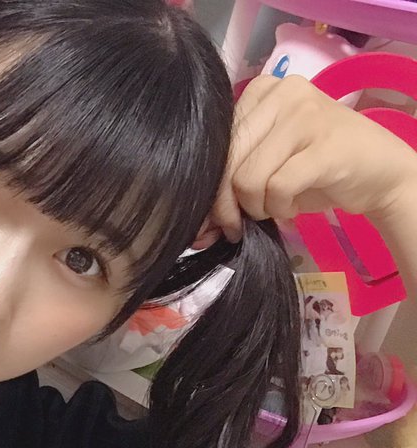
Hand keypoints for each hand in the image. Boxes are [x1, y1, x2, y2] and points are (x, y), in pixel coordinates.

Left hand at [207, 74, 416, 243]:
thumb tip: (197, 224)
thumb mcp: (268, 165)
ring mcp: (306, 115)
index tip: (216, 217)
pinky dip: (279, 208)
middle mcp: (283, 93)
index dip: (210, 188)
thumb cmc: (317, 168)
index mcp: (262, 90)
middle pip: (228, 162)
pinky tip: (292, 207)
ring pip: (248, 178)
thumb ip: (232, 179)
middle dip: (227, 206)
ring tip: (275, 207)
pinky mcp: (324, 145)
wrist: (381, 172)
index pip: (217, 144)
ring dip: (257, 207)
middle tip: (238, 225)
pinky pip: (277, 188)